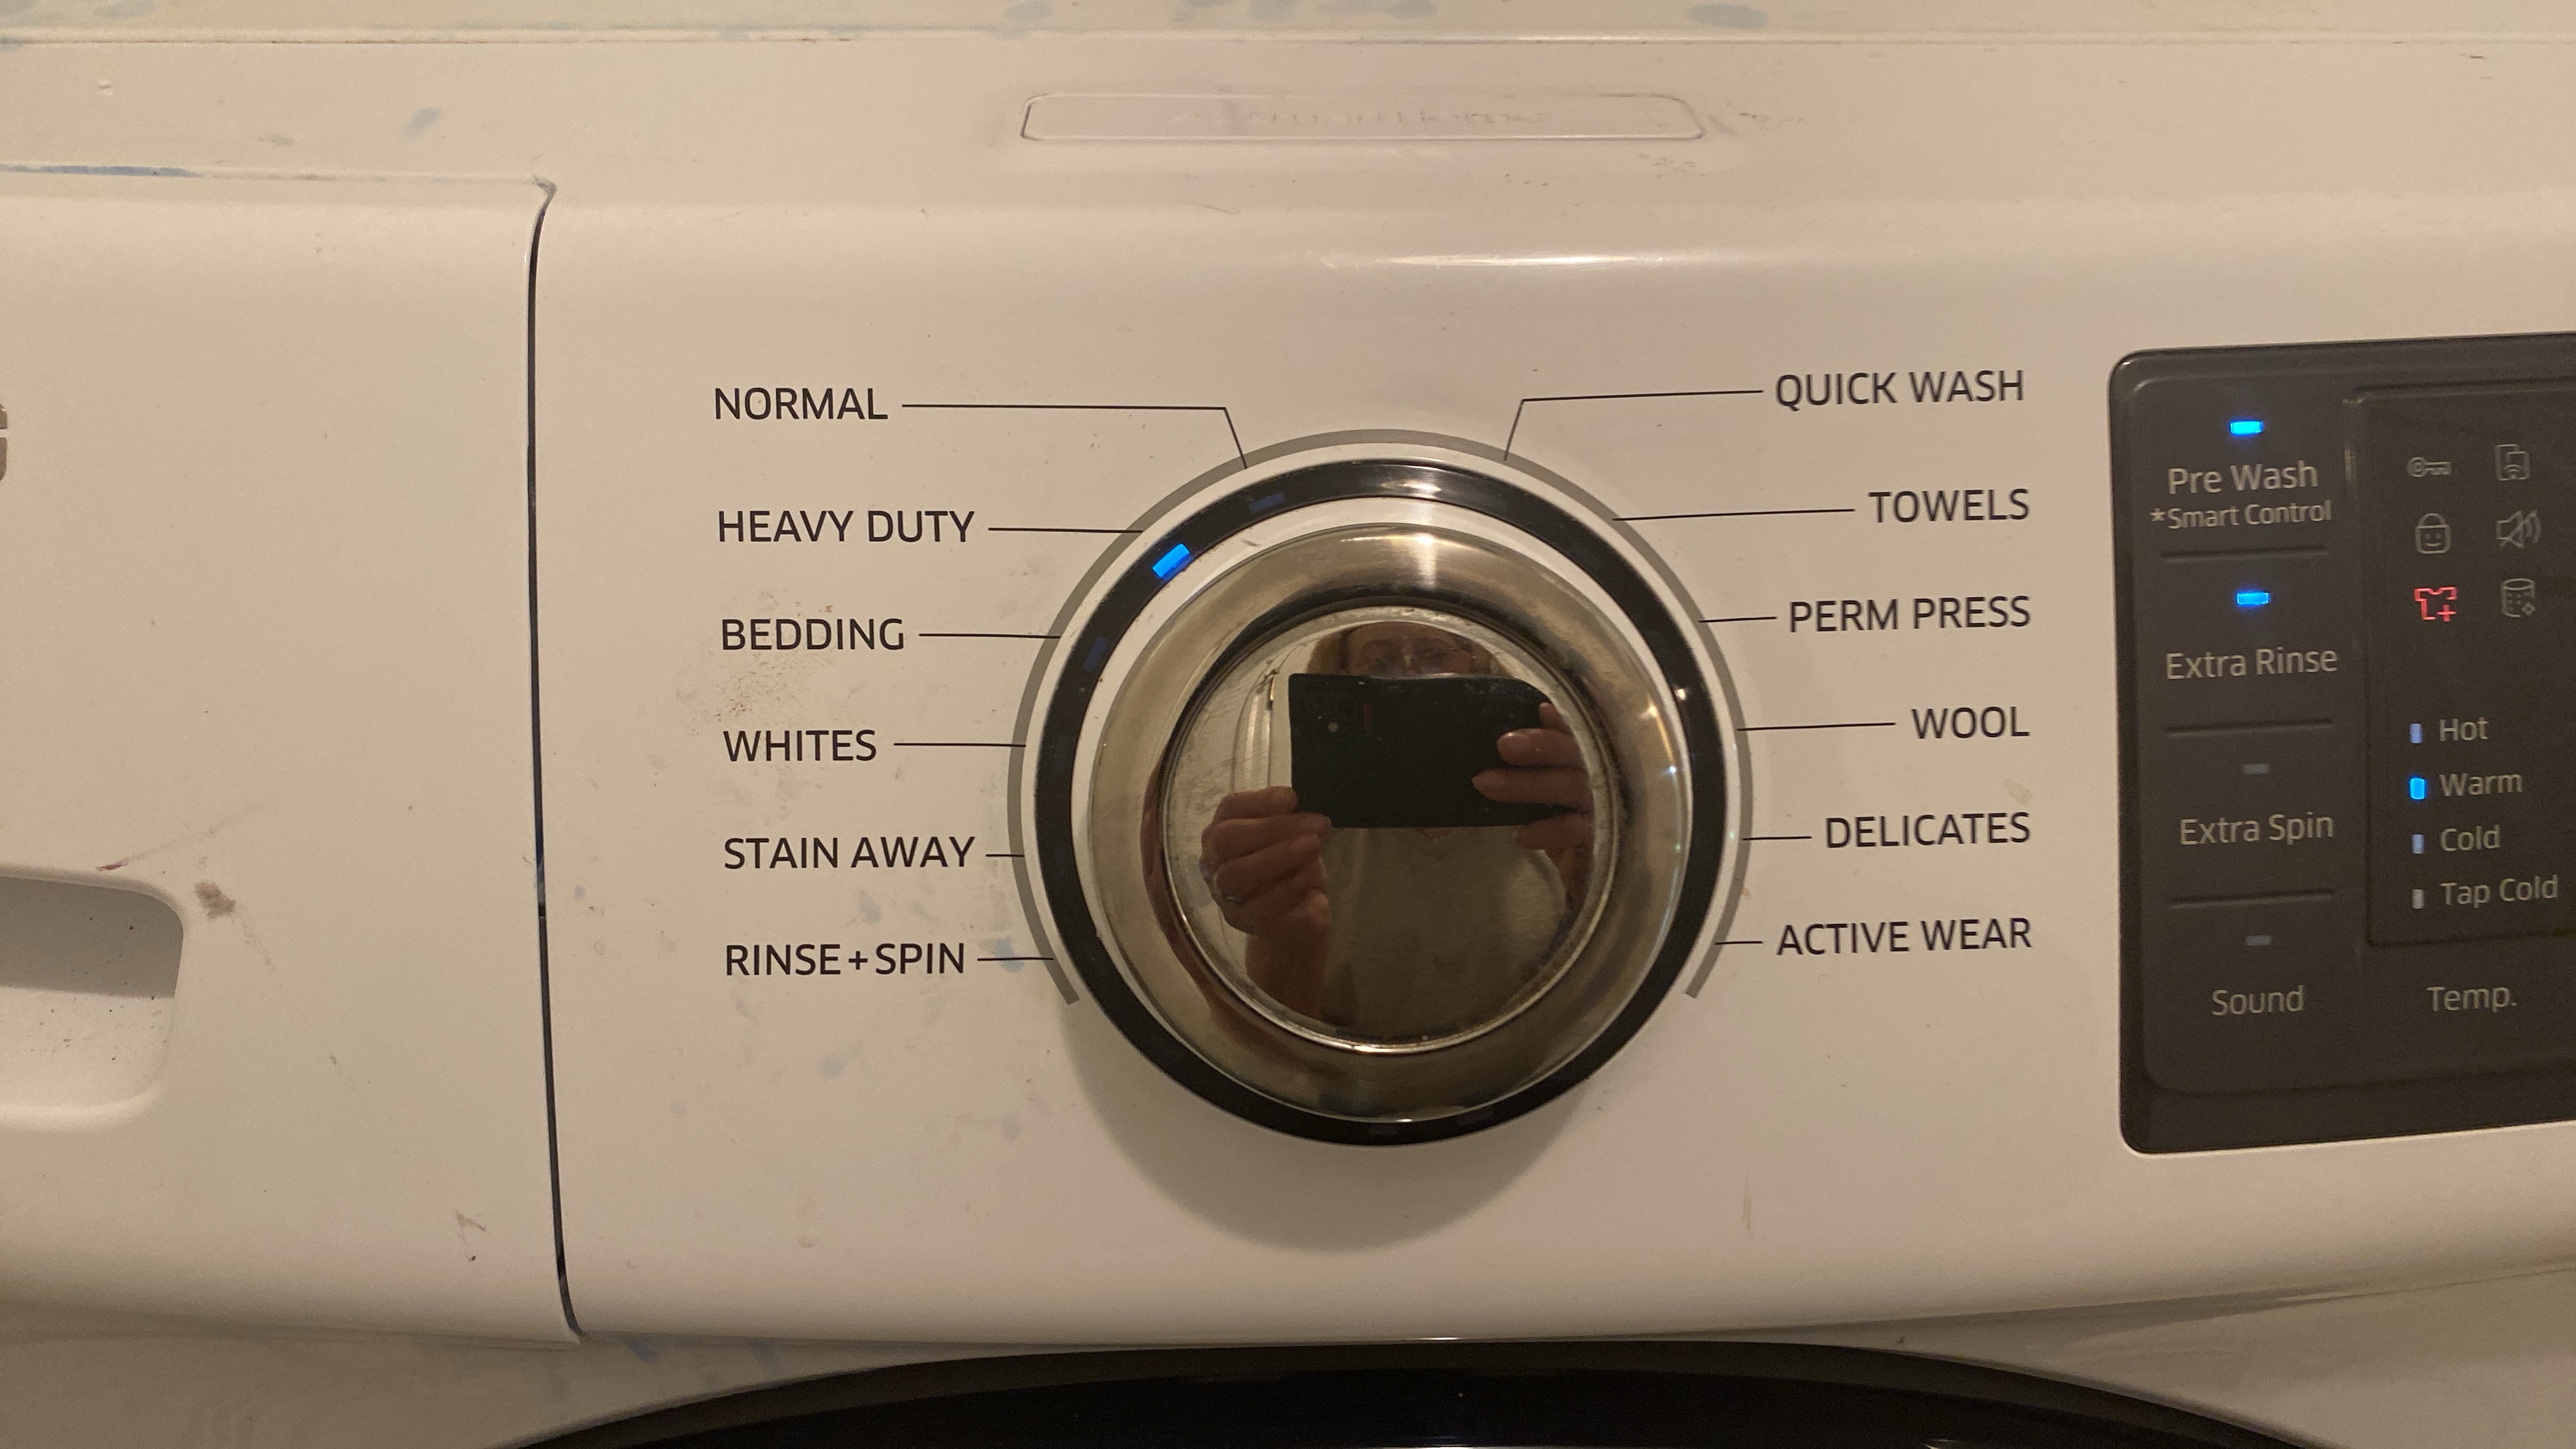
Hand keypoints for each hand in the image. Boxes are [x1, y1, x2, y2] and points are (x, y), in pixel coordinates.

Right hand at [1198, 786, 1331, 947]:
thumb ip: (1293, 825)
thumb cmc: (1290, 869)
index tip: (1292, 798)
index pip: (1230, 808)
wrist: (1297, 918)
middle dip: (1271, 828)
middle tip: (1315, 825)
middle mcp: (1214, 861)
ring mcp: (1224, 894)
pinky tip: (1309, 877)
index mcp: (1223, 831)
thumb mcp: (1294, 840)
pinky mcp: (1243, 921)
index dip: (1259, 801)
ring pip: (1237, 874)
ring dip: (1278, 857)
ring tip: (1313, 846)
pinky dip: (1287, 889)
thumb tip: (1309, 818)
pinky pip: (1260, 906)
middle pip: (1227, 839)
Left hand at [1473, 703, 1593, 901]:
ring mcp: (1589, 804)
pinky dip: (1550, 830)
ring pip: (1570, 786)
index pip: (1564, 727)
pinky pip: (1576, 830)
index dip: (1556, 717)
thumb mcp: (1495, 790)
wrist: (1563, 862)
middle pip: (1569, 751)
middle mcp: (1581, 772)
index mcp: (1561, 753)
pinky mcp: (1590, 837)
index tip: (1539, 708)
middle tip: (1503, 744)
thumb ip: (1469, 784)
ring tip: (1485, 784)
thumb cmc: (1526, 811)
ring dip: (1530, 784)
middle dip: (1539, 745)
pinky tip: (1521, 835)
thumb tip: (1427, 821)